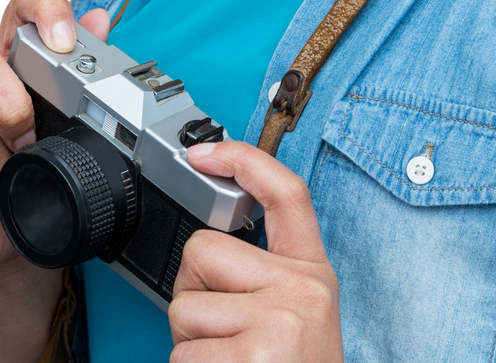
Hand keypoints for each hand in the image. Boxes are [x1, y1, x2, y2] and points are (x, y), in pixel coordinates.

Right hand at [0, 0, 111, 285]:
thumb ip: (79, 67)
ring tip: (3, 176)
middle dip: (16, 111)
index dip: (43, 9)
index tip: (62, 42)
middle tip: (29, 143)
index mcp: (7, 53)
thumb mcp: (61, 120)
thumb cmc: (28, 168)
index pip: (22, 3)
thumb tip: (99, 19)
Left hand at [170, 138, 344, 362]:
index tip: (205, 153)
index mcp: (313, 273)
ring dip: (189, 346)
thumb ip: (267, 277)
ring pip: (183, 309)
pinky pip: (181, 355)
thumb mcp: (299, 318)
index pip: (286, 194)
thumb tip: (210, 246)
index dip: (244, 160)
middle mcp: (302, 290)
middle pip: (202, 253)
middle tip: (222, 334)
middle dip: (192, 295)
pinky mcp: (252, 358)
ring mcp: (278, 323)